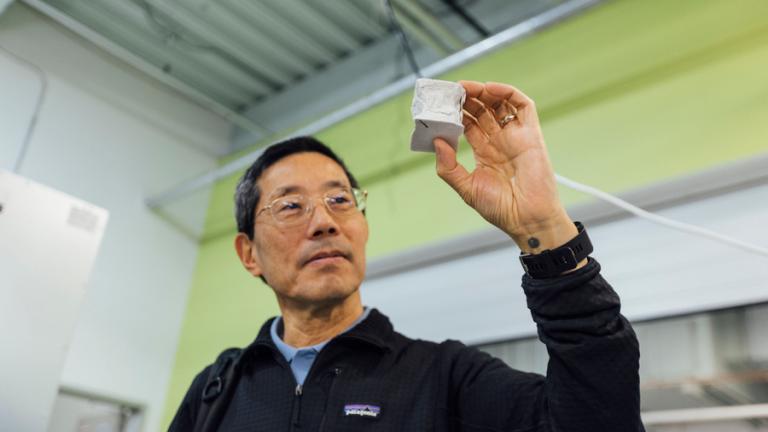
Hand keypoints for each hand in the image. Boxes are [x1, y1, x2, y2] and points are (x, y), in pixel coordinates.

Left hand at [434, 81, 577, 253]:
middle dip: (467, 98)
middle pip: (482, 110)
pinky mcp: (531, 134)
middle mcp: (499, 141)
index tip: (440, 103)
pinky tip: (489, 89)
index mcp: (484, 152)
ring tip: (466, 87)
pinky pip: (523, 106)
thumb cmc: (501, 209)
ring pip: (500, 104)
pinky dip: (508, 93)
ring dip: (483, 92)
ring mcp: (515, 136)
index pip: (468, 123)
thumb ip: (448, 167)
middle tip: (451, 91)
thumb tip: (437, 142)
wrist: (527, 219)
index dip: (455, 112)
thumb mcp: (466, 188)